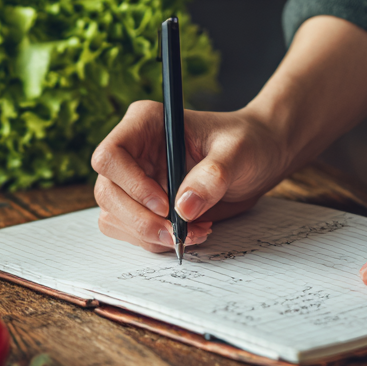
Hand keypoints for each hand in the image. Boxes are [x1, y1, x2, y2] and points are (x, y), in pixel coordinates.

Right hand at [91, 100, 288, 252]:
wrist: (259, 159)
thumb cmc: (248, 142)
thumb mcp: (237, 152)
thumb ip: (212, 176)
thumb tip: (183, 207)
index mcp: (144, 124)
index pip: (110, 156)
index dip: (131, 184)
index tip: (164, 204)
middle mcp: (132, 152)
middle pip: (107, 192)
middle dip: (140, 220)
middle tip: (177, 233)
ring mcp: (133, 181)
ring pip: (114, 217)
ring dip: (150, 234)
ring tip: (194, 232)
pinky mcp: (142, 206)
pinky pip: (131, 232)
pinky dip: (157, 241)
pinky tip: (190, 232)